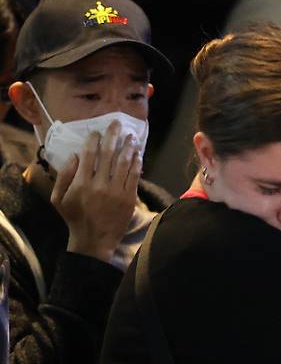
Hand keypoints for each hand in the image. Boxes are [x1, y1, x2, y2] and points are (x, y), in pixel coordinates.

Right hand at [51, 121, 141, 262]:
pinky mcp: (129, 198)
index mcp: (82, 183)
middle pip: (108, 154)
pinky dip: (136, 163)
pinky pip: (134, 177)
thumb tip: (74, 155)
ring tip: (130, 136)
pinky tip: (137, 154)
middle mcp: (100, 185)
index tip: (96, 131)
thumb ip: (64, 176)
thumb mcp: (59, 198)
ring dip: (128, 147)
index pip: (89, 155)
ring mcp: (117, 191)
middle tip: (117, 124)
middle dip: (113, 137)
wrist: (94, 240)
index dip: (94, 140)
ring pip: (124, 163)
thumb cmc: (74, 218)